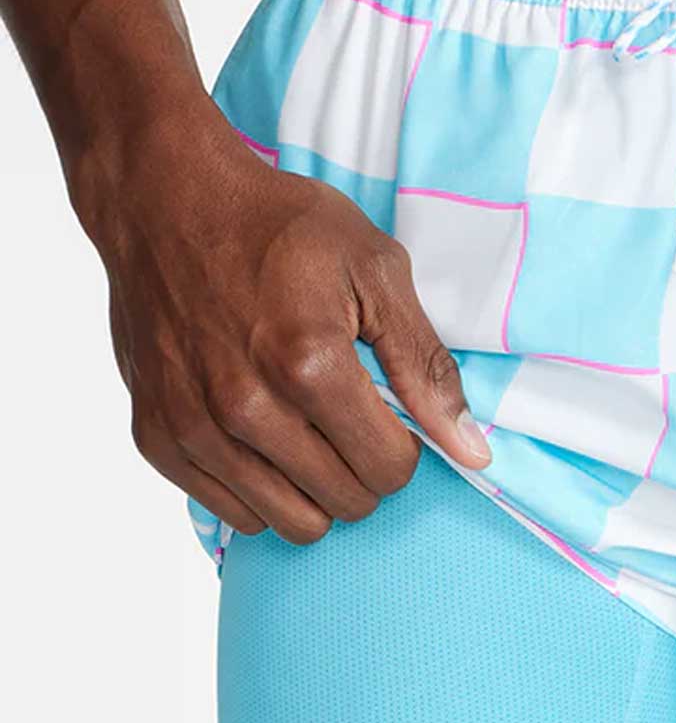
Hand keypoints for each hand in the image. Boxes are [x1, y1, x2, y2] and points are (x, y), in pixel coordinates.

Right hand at [81, 100, 490, 543]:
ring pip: (291, 523)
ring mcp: (194, 427)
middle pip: (346, 501)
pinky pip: (233, 513)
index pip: (389, 469)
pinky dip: (262, 490)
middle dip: (366, 470)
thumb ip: (426, 366)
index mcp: (309, 365)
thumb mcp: (376, 272)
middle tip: (355, 422)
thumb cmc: (280, 227)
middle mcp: (245, 408)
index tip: (393, 415)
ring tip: (315, 435)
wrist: (166, 199)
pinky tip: (268, 441)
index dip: (407, 449)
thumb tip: (472, 451)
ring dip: (318, 490)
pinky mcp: (156, 436)